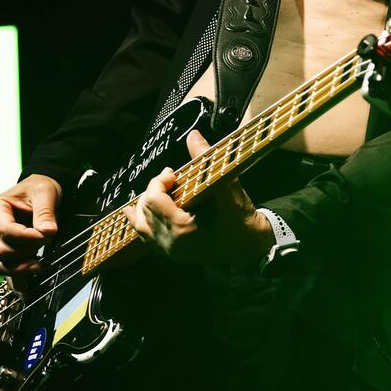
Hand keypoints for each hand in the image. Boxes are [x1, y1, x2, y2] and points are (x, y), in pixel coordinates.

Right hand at [0, 174, 61, 276]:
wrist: (39, 193)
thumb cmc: (39, 189)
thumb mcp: (45, 192)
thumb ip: (45, 212)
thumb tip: (47, 232)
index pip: (5, 230)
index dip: (26, 237)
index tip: (44, 236)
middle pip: (2, 251)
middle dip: (26, 251)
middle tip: (46, 243)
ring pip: (2, 264)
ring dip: (23, 267)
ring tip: (41, 264)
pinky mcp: (6, 254)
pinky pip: (7, 272)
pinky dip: (17, 283)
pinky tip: (27, 292)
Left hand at [126, 129, 272, 265]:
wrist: (249, 245)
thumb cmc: (240, 218)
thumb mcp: (227, 187)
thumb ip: (206, 161)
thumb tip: (193, 135)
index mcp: (182, 228)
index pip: (152, 200)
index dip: (158, 181)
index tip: (173, 173)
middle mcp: (171, 242)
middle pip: (144, 210)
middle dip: (153, 190)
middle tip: (170, 180)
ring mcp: (169, 251)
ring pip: (140, 226)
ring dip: (144, 206)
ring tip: (156, 191)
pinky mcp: (172, 254)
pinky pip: (147, 238)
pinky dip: (143, 222)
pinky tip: (140, 212)